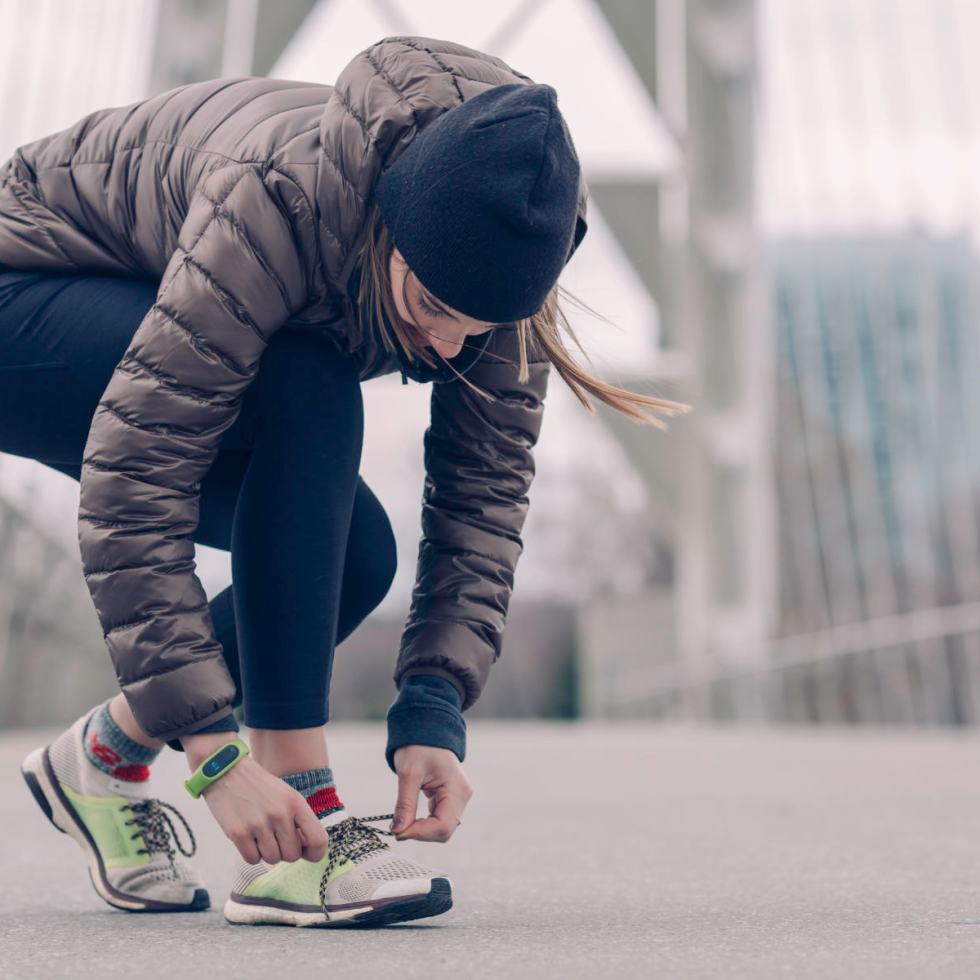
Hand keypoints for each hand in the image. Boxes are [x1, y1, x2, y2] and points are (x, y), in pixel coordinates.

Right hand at [182, 733, 328, 864]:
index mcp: (296, 803)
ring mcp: (259, 824)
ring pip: (272, 859)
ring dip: (267, 852)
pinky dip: (251, 853)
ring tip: (260, 834)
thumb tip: (307, 850)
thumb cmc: (259, 787)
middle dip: (285, 851)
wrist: (226, 771)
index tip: (306, 852)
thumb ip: (299, 820)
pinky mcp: (239, 833)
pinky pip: (252, 859)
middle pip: (292, 855)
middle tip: (276, 838)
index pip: (318, 840)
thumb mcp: (287, 795)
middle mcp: (280, 814)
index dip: (314, 853)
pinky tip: (248, 837)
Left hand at [390, 745, 472, 841]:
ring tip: (403, 821)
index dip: (420, 833)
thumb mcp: (408, 773)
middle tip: (397, 828)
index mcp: (457, 789)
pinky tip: (411, 817)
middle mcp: (462, 796)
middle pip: (444, 830)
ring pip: (442, 828)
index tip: (397, 832)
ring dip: (422, 830)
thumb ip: (405, 804)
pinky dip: (424, 823)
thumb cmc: (418, 746)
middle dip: (421, 833)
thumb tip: (398, 831)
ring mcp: (458, 798)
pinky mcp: (450, 799)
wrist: (426, 728)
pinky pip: (439, 820)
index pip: (442, 825)